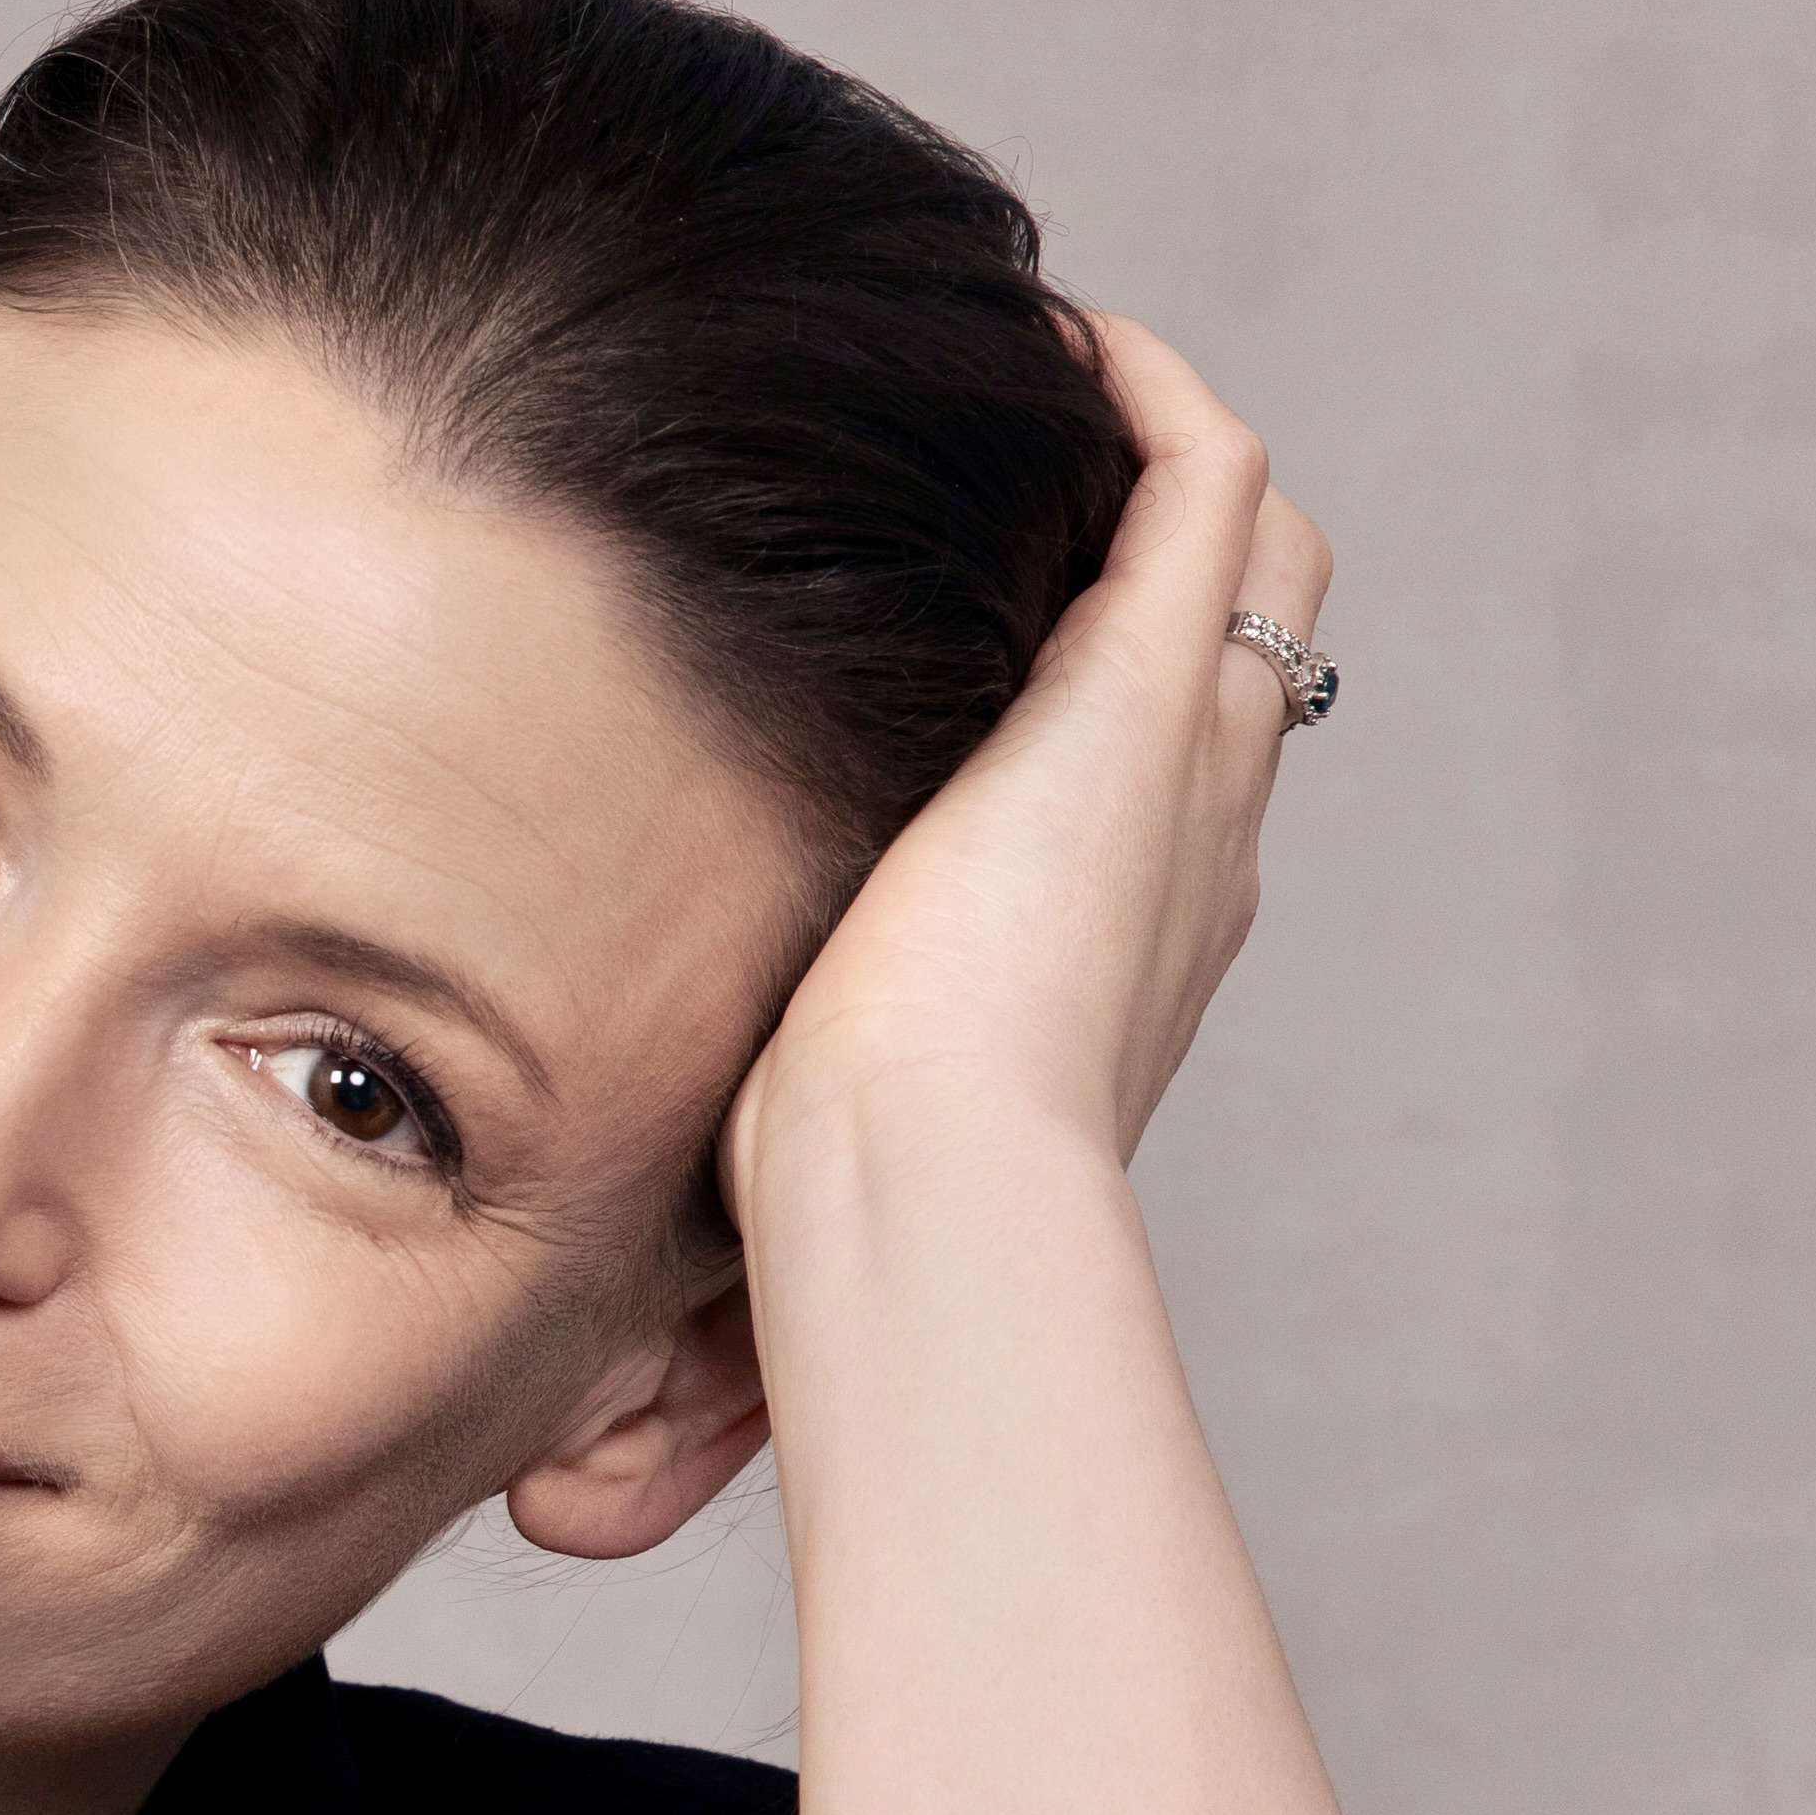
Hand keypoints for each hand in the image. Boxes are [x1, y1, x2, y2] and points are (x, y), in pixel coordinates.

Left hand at [723, 311, 1329, 1210]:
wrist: (928, 1192)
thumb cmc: (861, 1228)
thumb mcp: (801, 1179)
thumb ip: (725, 1222)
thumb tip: (568, 1479)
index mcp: (1127, 942)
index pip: (1153, 779)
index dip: (1094, 686)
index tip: (987, 619)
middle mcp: (1189, 838)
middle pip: (1232, 643)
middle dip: (1143, 545)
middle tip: (1016, 468)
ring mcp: (1184, 755)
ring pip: (1247, 544)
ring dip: (1152, 445)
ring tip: (1031, 371)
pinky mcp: (1147, 683)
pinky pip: (1202, 472)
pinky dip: (1143, 391)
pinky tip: (1043, 335)